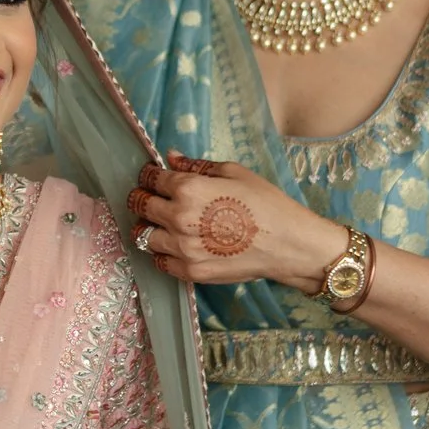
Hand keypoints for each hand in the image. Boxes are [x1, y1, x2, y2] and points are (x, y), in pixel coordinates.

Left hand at [128, 153, 340, 288]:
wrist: (287, 244)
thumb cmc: (266, 203)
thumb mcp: (234, 173)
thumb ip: (197, 165)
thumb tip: (171, 157)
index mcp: (188, 189)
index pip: (151, 179)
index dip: (148, 176)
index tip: (151, 177)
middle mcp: (179, 218)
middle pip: (141, 206)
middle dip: (142, 199)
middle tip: (150, 199)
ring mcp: (183, 248)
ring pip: (143, 236)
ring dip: (148, 227)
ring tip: (161, 224)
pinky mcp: (190, 271)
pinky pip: (159, 262)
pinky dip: (161, 253)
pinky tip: (174, 245)